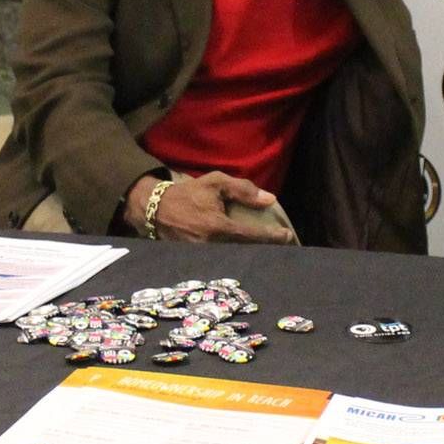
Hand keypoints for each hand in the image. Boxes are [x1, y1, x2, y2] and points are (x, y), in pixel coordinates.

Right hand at [123, 172, 294, 243]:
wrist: (155, 209)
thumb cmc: (188, 193)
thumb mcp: (215, 182)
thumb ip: (242, 190)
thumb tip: (269, 199)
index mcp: (217, 226)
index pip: (251, 235)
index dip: (272, 237)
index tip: (287, 237)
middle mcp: (211, 245)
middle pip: (246, 251)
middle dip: (265, 250)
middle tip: (281, 246)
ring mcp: (203, 256)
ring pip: (235, 258)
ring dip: (251, 255)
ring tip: (267, 251)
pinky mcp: (197, 261)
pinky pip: (222, 260)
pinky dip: (236, 257)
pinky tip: (246, 255)